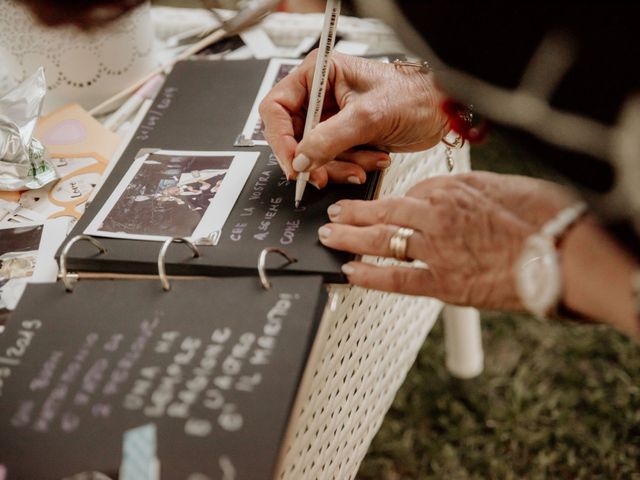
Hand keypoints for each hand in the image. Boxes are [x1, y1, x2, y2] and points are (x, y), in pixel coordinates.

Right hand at [259, 51, 447, 188]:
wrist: (441, 113)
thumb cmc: (413, 96)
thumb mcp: (367, 117)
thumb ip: (329, 140)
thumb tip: (300, 160)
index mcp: (317, 75)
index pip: (276, 108)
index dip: (281, 139)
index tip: (293, 163)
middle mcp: (319, 96)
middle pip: (293, 137)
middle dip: (312, 159)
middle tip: (321, 176)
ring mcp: (331, 119)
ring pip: (312, 154)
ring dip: (336, 166)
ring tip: (363, 165)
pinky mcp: (343, 138)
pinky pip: (331, 161)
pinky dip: (349, 167)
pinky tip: (372, 161)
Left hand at [317, 172, 576, 309]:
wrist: (565, 253)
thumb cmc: (545, 217)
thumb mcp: (506, 187)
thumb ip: (473, 192)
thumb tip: (462, 198)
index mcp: (452, 187)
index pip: (409, 190)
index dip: (389, 199)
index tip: (378, 203)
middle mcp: (435, 213)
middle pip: (383, 211)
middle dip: (354, 213)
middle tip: (334, 213)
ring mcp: (435, 247)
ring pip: (380, 240)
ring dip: (349, 239)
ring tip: (329, 237)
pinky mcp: (442, 281)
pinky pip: (395, 278)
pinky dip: (369, 277)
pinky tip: (349, 273)